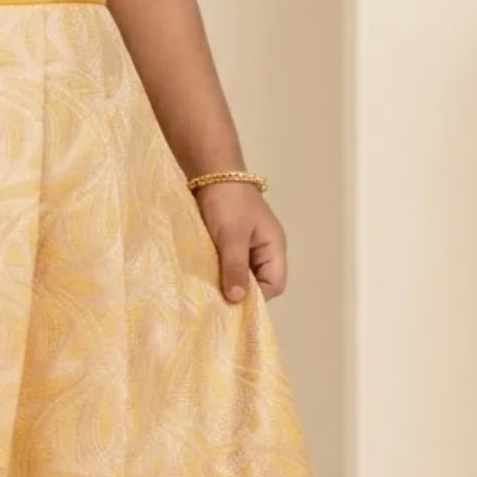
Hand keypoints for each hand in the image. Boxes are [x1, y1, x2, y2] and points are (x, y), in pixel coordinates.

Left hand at [193, 181, 286, 301]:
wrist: (210, 170)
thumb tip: (237, 300)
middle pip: (258, 282)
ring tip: (208, 293)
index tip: (233, 306)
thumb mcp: (231, 236)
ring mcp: (246, 245)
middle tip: (216, 303)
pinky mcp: (229, 241)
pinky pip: (228, 263)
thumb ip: (235, 267)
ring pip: (241, 274)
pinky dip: (218, 271)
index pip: (274, 285)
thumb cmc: (227, 200)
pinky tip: (203, 277)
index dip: (257, 299)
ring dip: (226, 281)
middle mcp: (264, 249)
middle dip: (240, 293)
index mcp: (274, 247)